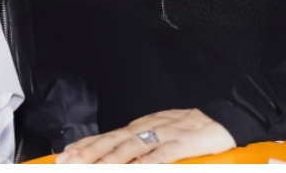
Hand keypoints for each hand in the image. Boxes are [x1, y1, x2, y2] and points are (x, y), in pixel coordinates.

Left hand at [55, 108, 234, 163]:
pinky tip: (137, 170)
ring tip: (94, 169)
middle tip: (69, 164)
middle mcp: (146, 128)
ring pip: (131, 148)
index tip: (64, 156)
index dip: (84, 146)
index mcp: (138, 127)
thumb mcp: (156, 133)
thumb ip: (135, 145)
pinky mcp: (182, 143)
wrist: (221, 118)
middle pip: (112, 142)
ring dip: (110, 160)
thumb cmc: (187, 129)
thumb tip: (112, 157)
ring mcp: (163, 135)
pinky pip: (161, 155)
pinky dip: (147, 163)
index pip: (105, 137)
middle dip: (88, 154)